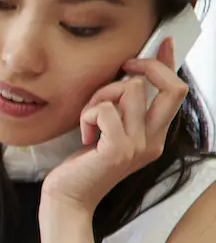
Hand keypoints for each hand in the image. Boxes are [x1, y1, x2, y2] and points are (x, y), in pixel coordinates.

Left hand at [42, 38, 187, 214]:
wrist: (67, 199)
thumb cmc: (81, 166)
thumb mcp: (107, 133)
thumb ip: (121, 110)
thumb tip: (128, 76)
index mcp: (154, 136)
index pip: (175, 93)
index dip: (169, 63)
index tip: (161, 42)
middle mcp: (153, 141)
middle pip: (172, 87)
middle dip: (147, 66)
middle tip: (123, 67)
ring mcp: (138, 146)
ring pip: (130, 90)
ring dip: (101, 95)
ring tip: (88, 118)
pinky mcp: (118, 149)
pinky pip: (105, 108)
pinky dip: (87, 114)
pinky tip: (83, 135)